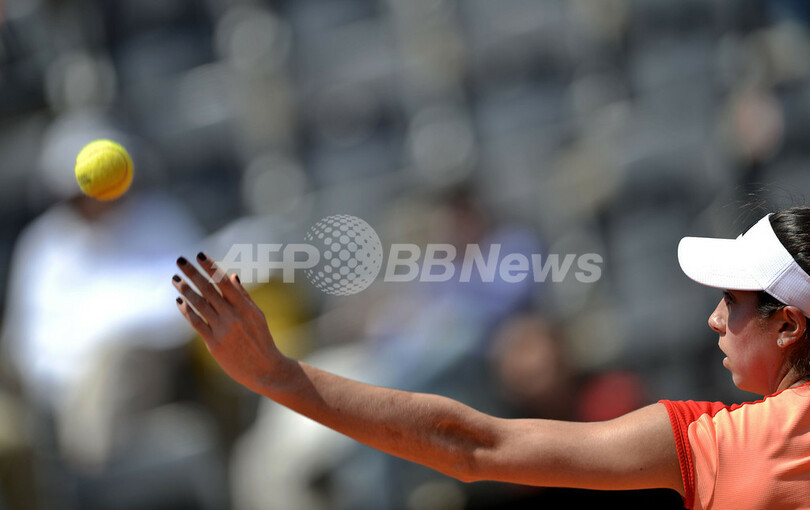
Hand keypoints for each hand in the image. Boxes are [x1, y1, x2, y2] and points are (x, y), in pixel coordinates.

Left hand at [172, 252, 284, 392]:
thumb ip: (243, 296)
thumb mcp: (257, 316)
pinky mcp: (214, 343)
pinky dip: (187, 311)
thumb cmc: (262, 341)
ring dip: (185, 290)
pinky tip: (179, 301)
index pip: (224, 281)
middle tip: (180, 260)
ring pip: (199, 304)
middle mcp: (233, 316)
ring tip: (175, 278)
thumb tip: (231, 276)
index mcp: (245, 307)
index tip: (199, 255)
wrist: (265, 370)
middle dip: (192, 273)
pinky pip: (197, 323)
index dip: (211, 267)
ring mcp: (223, 329)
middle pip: (208, 289)